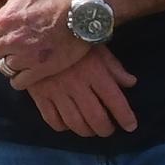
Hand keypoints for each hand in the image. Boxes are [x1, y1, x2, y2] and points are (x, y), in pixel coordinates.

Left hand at [0, 0, 77, 71]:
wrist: (84, 9)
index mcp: (5, 20)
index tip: (1, 30)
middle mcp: (13, 40)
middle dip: (0, 47)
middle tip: (12, 42)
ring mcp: (28, 56)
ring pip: (5, 67)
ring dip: (11, 61)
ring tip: (22, 54)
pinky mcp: (43, 69)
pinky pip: (19, 82)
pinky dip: (20, 78)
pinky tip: (27, 69)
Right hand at [21, 45, 139, 136]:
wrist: (34, 33)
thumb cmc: (71, 40)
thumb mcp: (97, 48)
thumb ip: (114, 67)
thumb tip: (131, 83)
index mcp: (94, 72)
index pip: (115, 100)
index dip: (125, 117)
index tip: (130, 126)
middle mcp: (77, 85)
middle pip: (95, 117)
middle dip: (105, 129)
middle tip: (108, 130)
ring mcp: (56, 91)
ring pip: (75, 122)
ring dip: (86, 131)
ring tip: (91, 130)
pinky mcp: (39, 95)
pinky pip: (52, 119)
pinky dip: (62, 127)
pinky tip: (68, 124)